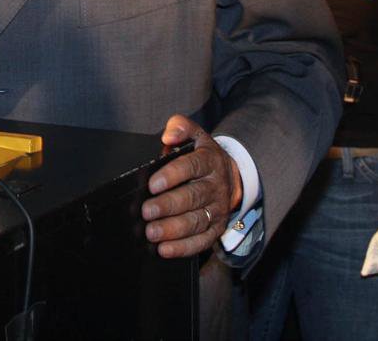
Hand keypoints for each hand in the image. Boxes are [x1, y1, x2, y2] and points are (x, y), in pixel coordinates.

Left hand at [142, 114, 242, 257]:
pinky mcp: (218, 227)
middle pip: (193, 197)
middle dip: (168, 206)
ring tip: (151, 233)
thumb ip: (180, 127)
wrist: (230, 175)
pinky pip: (203, 240)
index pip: (191, 166)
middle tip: (146, 212)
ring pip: (197, 221)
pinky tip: (165, 250)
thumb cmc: (201, 155)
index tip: (152, 184)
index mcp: (209, 161)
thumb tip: (168, 135)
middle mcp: (216, 186)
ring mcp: (218, 209)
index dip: (172, 175)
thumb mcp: (194, 135)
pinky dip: (184, 247)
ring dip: (173, 229)